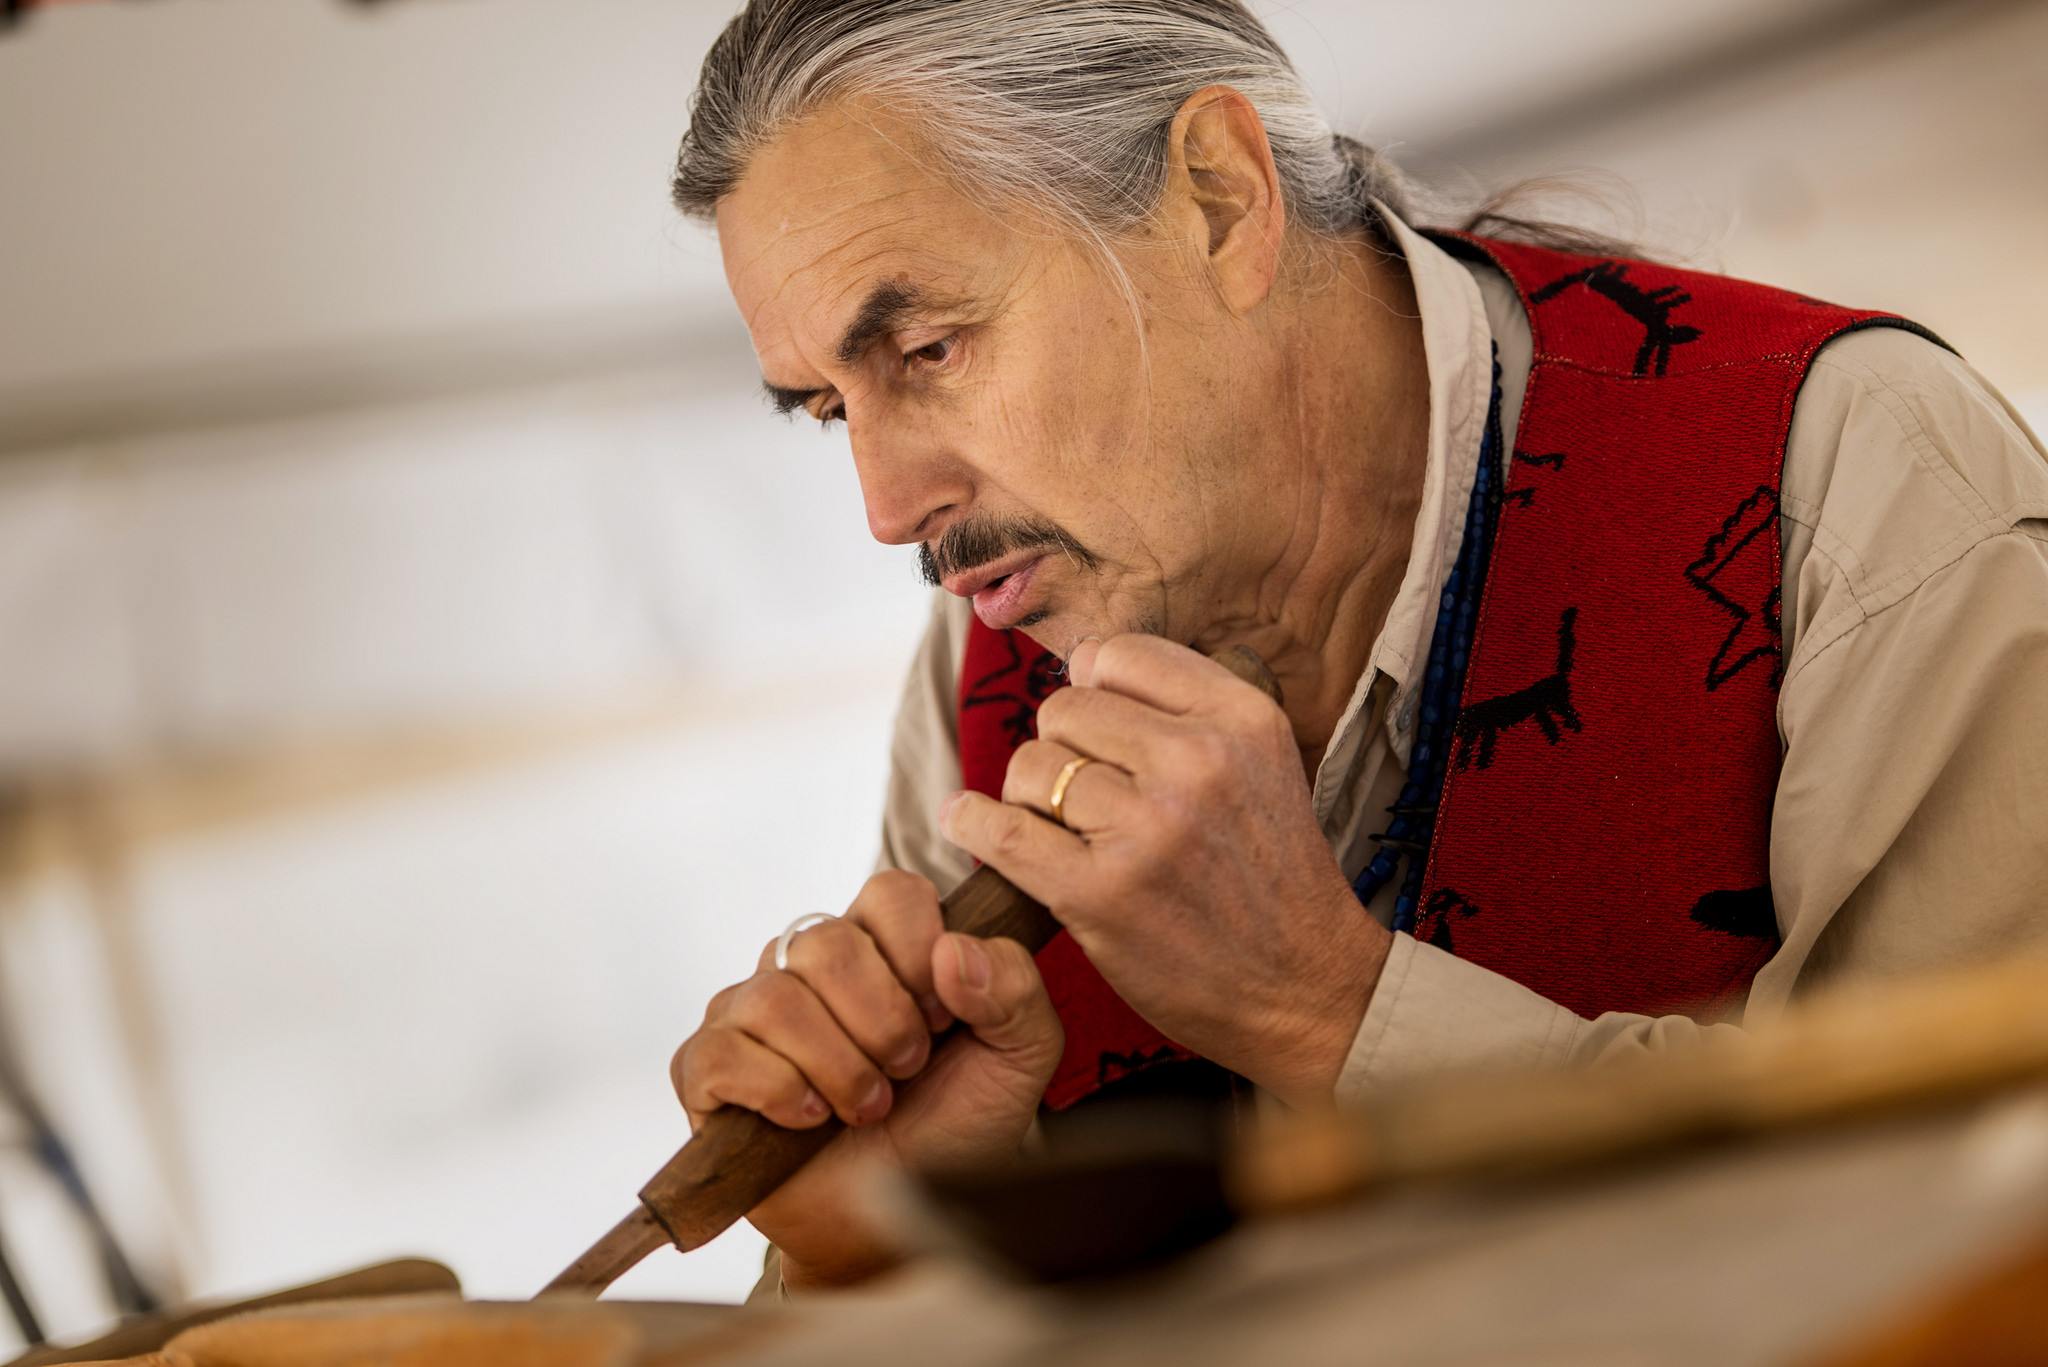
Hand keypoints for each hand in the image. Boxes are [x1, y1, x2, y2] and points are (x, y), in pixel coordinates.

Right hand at [670, 870, 1061, 1289]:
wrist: (900, 1221)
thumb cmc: (953, 1127)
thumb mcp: (1019, 1058)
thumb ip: (1014, 989)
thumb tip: (953, 951)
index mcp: (880, 944)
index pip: (890, 893)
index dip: (921, 955)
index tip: (942, 1020)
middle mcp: (807, 965)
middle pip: (828, 943)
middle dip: (883, 1022)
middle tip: (906, 1070)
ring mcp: (748, 1012)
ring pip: (776, 998)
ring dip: (838, 1066)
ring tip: (867, 1107)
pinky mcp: (705, 1069)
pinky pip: (721, 1053)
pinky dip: (779, 1092)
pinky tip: (811, 1119)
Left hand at [939, 634, 1389, 1105]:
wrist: (1305, 987)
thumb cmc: (1269, 877)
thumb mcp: (1259, 764)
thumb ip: (1182, 708)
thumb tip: (1080, 662)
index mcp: (1242, 718)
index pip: (1118, 655)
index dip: (1094, 690)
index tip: (1100, 733)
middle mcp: (1198, 761)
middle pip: (1065, 707)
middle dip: (1061, 749)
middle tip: (1085, 800)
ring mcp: (1148, 827)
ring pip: (1030, 765)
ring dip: (1029, 797)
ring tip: (1061, 831)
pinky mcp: (1100, 893)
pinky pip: (997, 830)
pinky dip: (970, 824)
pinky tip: (972, 825)